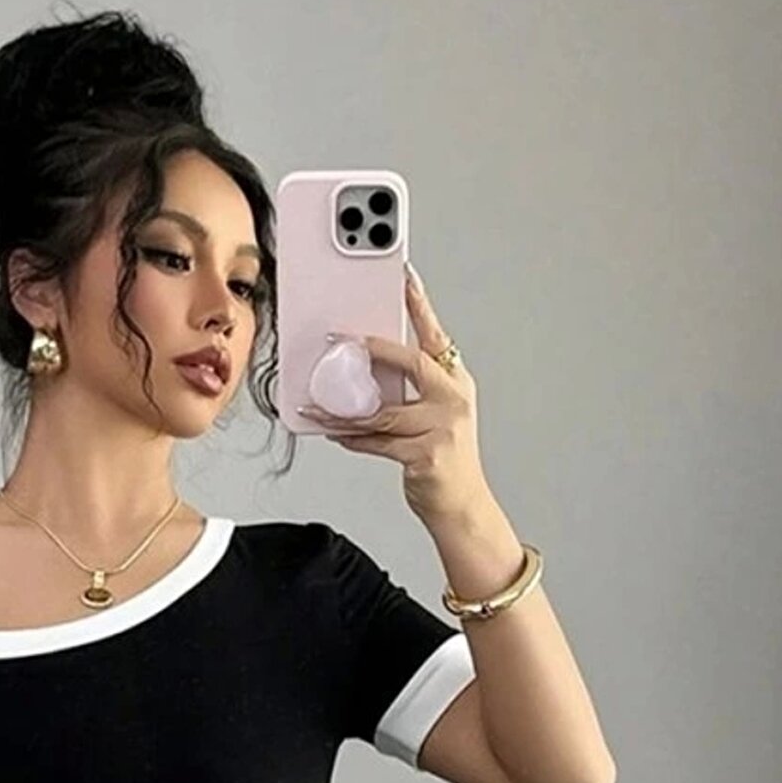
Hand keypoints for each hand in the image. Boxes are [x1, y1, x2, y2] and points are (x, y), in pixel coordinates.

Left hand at [298, 265, 492, 530]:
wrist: (462, 506)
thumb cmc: (445, 459)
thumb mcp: (434, 417)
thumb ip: (409, 393)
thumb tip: (364, 374)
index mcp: (455, 383)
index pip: (435, 336)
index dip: (419, 305)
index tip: (404, 276)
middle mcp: (453, 400)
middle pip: (412, 364)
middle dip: (376, 349)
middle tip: (342, 339)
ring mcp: (442, 428)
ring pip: (382, 411)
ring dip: (345, 409)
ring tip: (319, 405)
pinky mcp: (426, 455)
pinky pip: (378, 442)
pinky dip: (352, 438)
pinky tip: (335, 433)